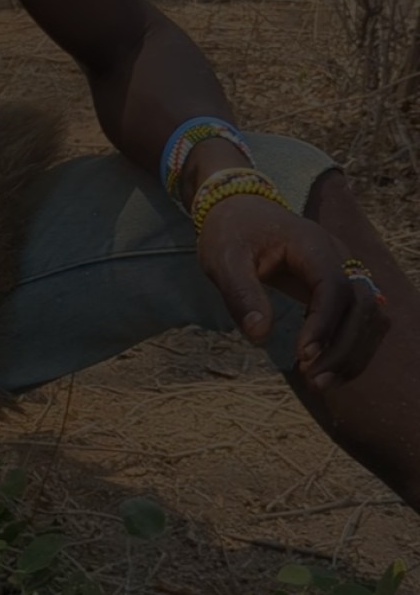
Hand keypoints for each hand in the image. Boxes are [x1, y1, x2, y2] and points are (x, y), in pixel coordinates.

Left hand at [197, 194, 390, 389]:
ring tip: (318, 383)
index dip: (324, 324)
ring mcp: (345, 271)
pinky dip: (350, 347)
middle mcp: (338, 256)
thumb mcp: (223, 259)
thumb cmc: (231, 233)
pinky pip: (360, 319)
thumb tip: (260, 337)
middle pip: (363, 304)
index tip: (302, 355)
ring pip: (371, 315)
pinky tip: (327, 372)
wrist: (241, 211)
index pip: (335, 287)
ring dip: (352, 351)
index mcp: (312, 244)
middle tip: (310, 378)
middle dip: (342, 346)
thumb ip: (241, 294)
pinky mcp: (340, 287)